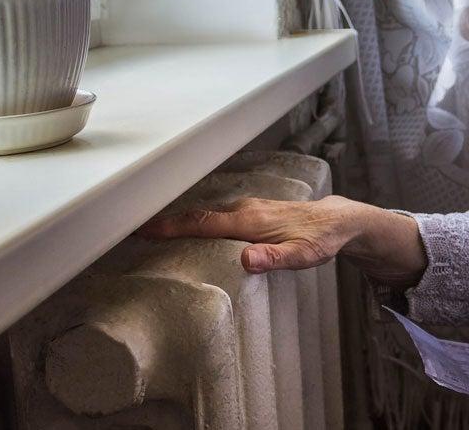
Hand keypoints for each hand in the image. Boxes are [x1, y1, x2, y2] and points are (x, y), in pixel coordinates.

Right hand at [137, 195, 425, 284]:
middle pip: (196, 216)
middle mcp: (244, 210)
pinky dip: (196, 220)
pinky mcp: (251, 211)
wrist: (340, 220)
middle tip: (129, 230)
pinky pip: (216, 215)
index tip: (140, 229)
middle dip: (164, 222)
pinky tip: (187, 229)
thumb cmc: (321, 240)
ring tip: (148, 230)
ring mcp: (247, 208)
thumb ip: (274, 258)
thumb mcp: (303, 256)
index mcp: (249, 221)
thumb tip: (244, 260)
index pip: (202, 224)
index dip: (170, 227)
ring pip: (205, 214)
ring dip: (178, 220)